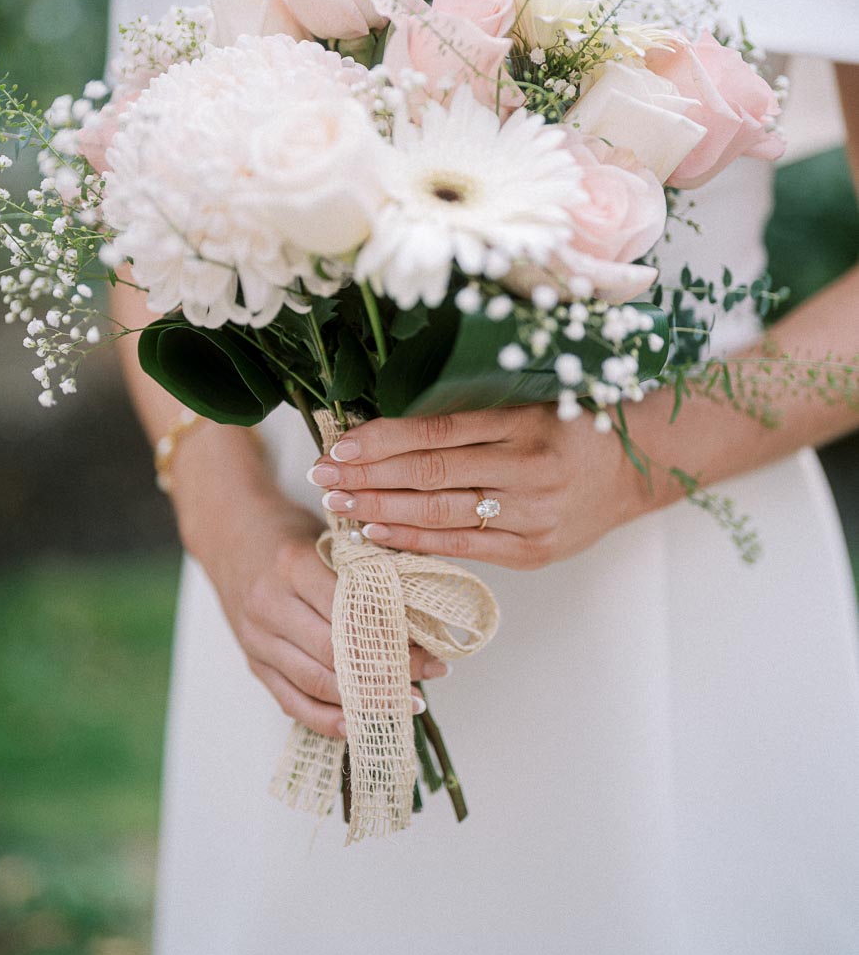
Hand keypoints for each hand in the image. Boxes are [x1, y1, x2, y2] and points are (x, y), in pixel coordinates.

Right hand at [190, 487, 447, 736]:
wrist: (227, 532)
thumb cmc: (286, 531)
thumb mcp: (325, 533)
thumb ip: (364, 566)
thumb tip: (420, 602)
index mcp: (292, 565)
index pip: (350, 611)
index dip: (394, 634)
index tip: (432, 645)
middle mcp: (270, 605)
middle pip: (336, 653)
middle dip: (390, 670)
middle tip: (433, 673)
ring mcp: (257, 638)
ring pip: (315, 682)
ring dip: (365, 700)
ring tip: (409, 703)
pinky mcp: (253, 661)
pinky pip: (290, 701)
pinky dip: (325, 719)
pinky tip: (358, 725)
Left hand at [306, 405, 652, 569]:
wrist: (634, 471)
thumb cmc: (570, 430)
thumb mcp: (527, 404)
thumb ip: (469, 417)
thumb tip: (389, 426)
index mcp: (522, 421)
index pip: (435, 431)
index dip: (382, 439)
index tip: (339, 443)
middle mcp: (527, 467)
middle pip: (429, 473)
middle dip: (368, 475)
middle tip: (320, 474)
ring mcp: (531, 513)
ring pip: (440, 512)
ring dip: (380, 509)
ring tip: (338, 503)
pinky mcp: (532, 550)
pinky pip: (461, 548)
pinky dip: (415, 541)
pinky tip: (377, 534)